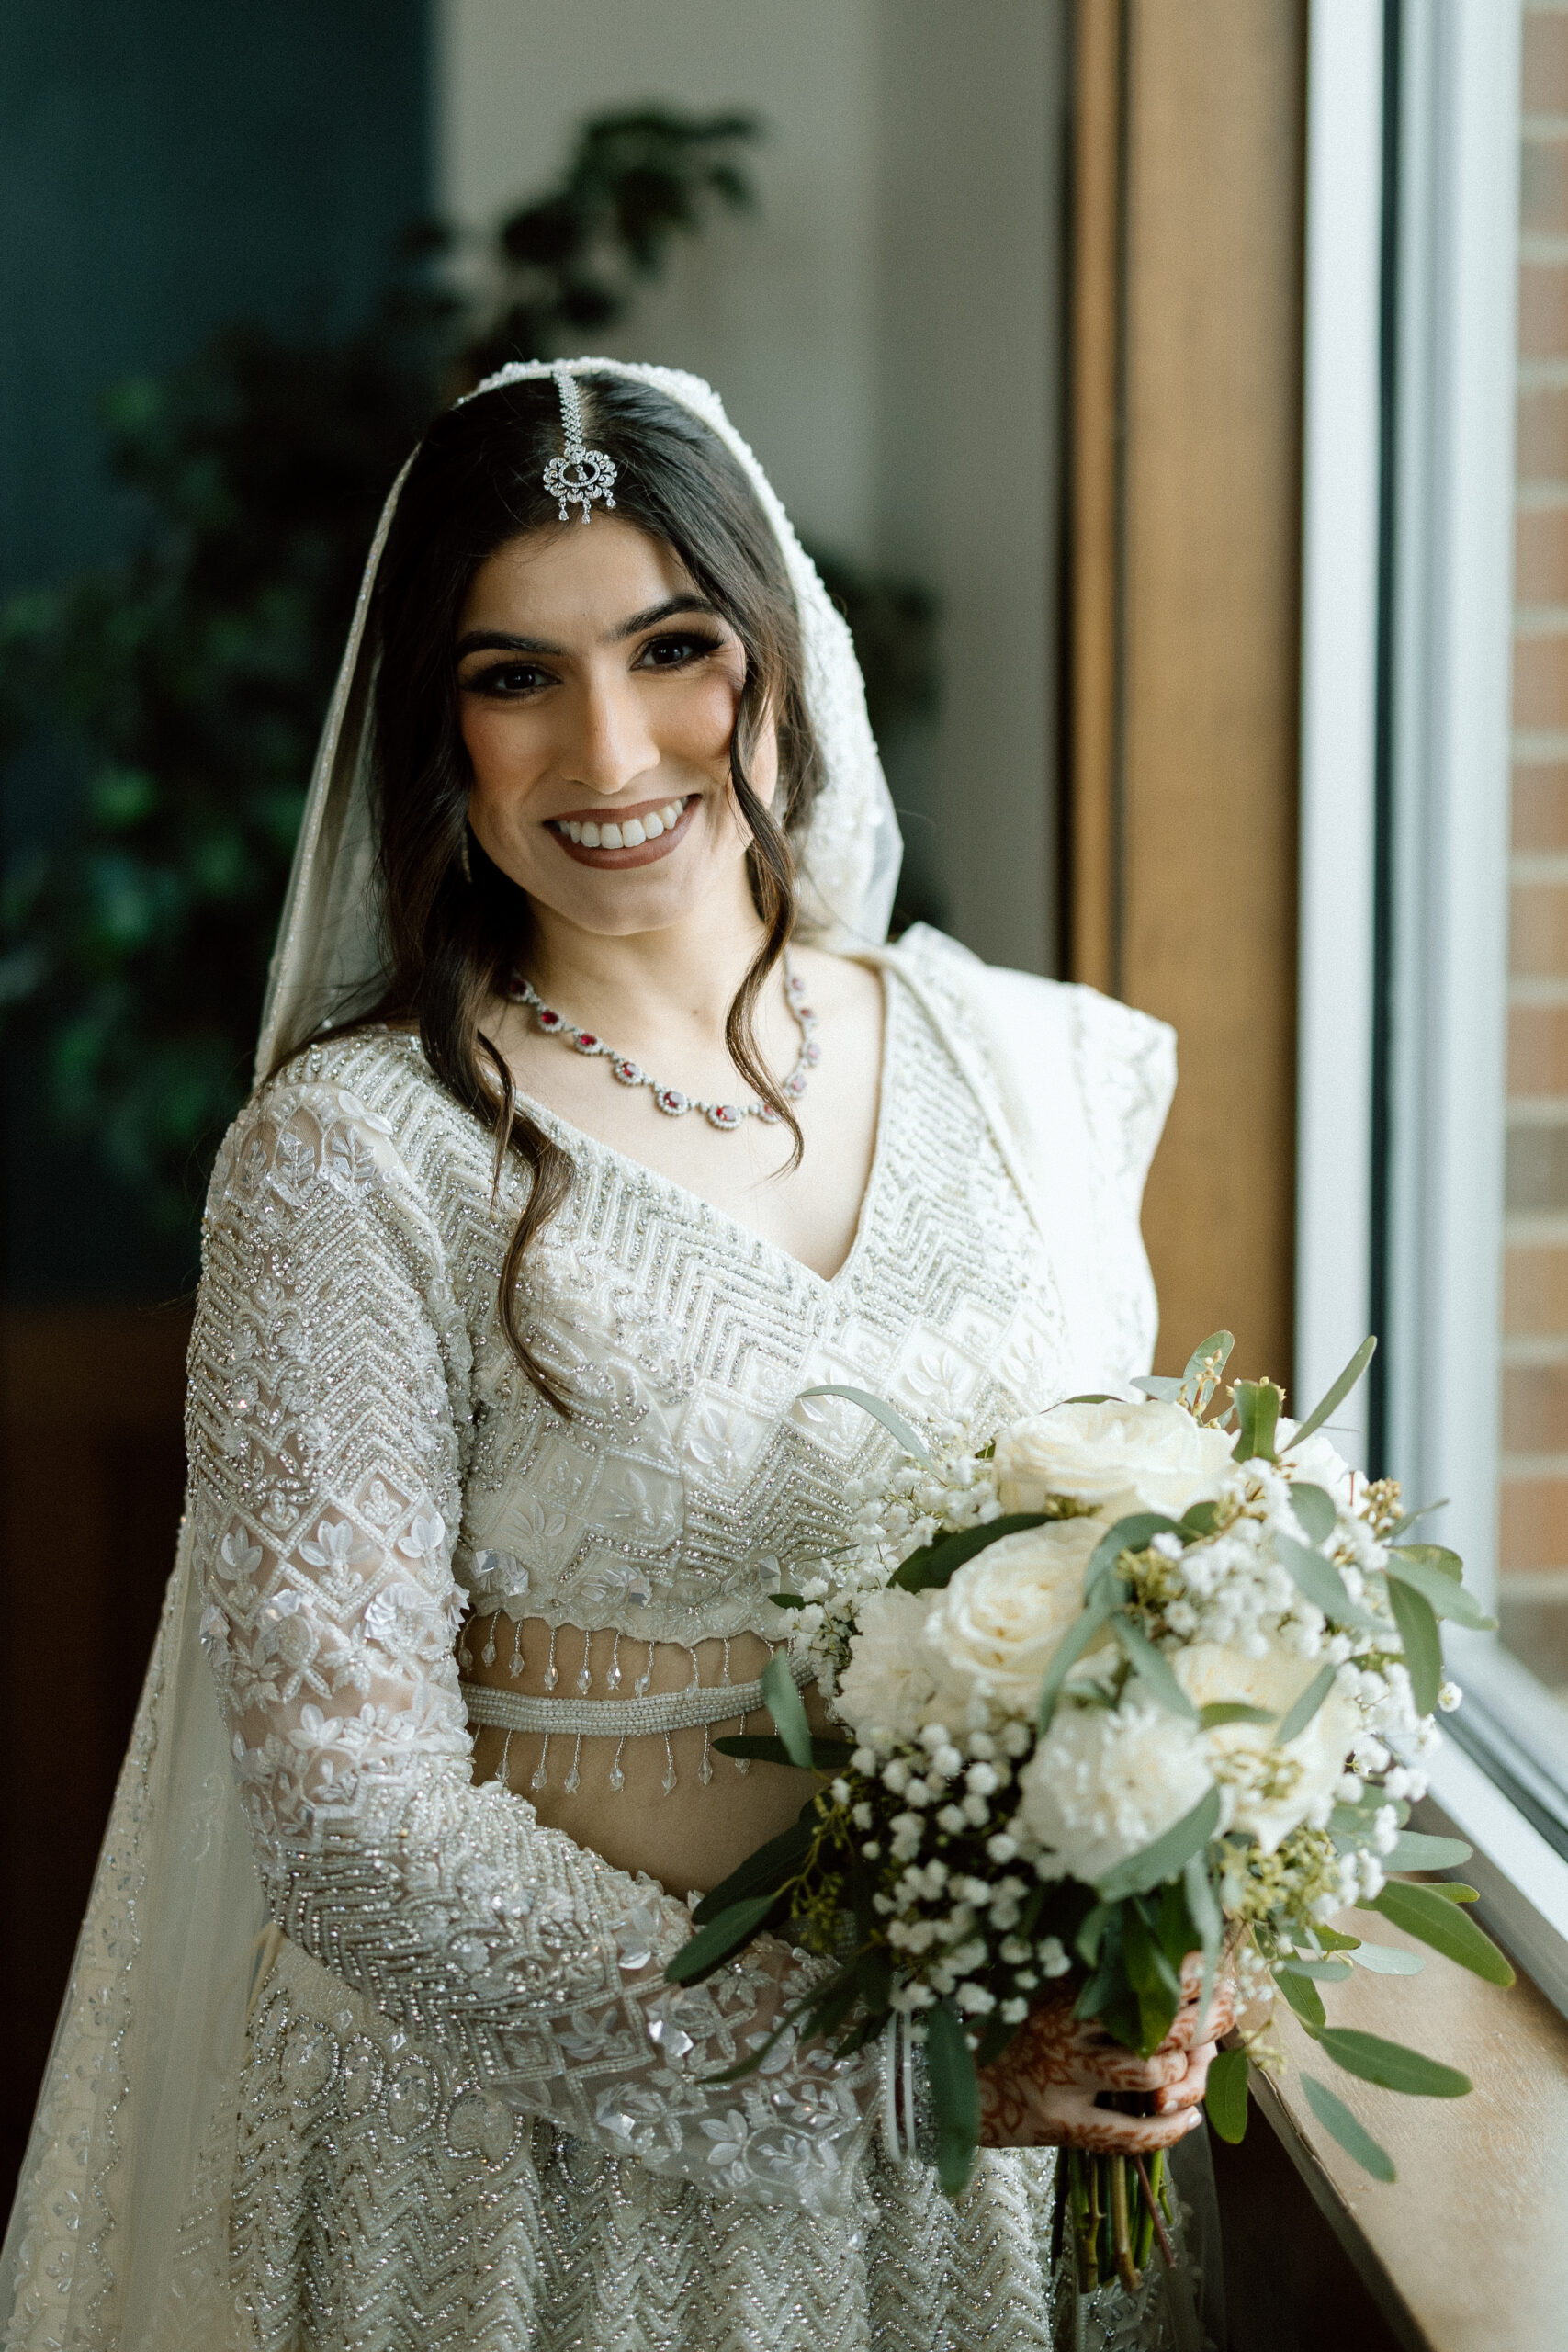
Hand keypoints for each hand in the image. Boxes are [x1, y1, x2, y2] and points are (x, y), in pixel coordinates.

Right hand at [977, 1952, 1236, 2153]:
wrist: (954, 2085)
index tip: (1217, 1967)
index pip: (1141, 1975)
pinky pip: (1133, 2133)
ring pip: (1152, 2073)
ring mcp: (1065, 2081)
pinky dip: (1171, 2128)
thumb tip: (1167, 1962)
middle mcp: (1066, 2031)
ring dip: (1185, 2074)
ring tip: (1193, 2068)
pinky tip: (1188, 2119)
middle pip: (1159, 2024)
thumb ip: (1091, 1979)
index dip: (1190, 1973)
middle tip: (1225, 2011)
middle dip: (1207, 2019)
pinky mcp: (1064, 2126)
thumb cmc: (1009, 2033)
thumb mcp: (1044, 1991)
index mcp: (1064, 1991)